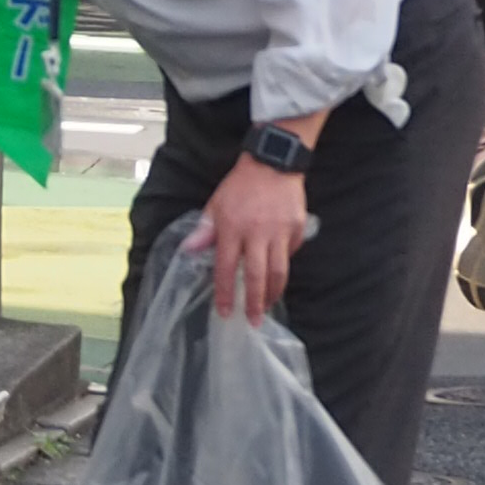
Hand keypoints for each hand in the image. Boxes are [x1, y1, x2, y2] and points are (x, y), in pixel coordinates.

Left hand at [197, 150, 310, 323]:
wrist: (273, 162)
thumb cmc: (239, 185)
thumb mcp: (216, 204)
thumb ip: (204, 230)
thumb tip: (187, 251)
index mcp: (232, 228)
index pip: (225, 268)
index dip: (224, 293)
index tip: (225, 312)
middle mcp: (256, 233)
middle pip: (256, 276)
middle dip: (254, 303)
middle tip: (253, 321)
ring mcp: (279, 231)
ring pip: (278, 271)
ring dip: (272, 293)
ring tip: (267, 306)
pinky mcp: (296, 228)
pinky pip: (291, 253)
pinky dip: (284, 265)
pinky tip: (278, 274)